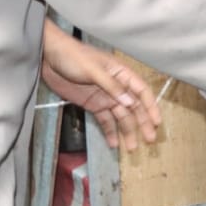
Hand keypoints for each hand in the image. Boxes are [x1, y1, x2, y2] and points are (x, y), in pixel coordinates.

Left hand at [41, 24, 161, 151]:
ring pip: (121, 116)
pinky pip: (105, 120)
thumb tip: (131, 103)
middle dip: (143, 123)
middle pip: (134, 107)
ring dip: (127, 131)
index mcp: (121, 73)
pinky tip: (113, 144)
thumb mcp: (93, 70)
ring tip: (131, 148)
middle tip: (149, 139)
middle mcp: (116, 87)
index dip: (151, 106)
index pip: (141, 91)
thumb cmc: (73, 57)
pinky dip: (110, 132)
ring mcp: (104, 97)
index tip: (156, 122)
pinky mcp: (92, 105)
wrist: (49, 58)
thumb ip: (112, 86)